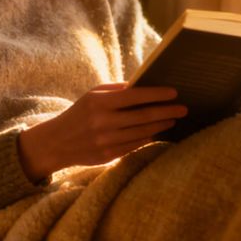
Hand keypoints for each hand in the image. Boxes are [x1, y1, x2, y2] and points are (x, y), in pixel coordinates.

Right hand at [17, 83, 186, 180]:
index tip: (174, 92)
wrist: (57, 142)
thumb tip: (145, 85)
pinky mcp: (108, 155)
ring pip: (142, 132)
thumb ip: (117, 90)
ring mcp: (106, 141)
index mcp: (100, 103)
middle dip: (167, 111)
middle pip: (144, 116)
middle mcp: (104, 122)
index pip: (135, 96)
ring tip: (173, 119)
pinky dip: (149, 137)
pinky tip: (158, 131)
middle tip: (183, 108)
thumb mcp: (93, 95)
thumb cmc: (80, 113)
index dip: (157, 94)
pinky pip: (135, 145)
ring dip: (161, 125)